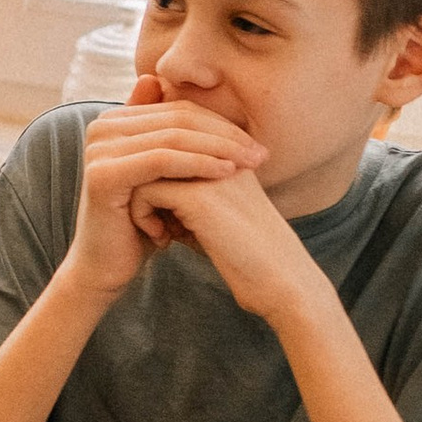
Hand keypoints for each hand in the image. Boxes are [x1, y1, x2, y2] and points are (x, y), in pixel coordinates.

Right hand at [60, 74, 267, 305]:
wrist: (108, 266)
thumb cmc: (141, 223)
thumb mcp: (161, 177)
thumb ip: (171, 140)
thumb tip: (183, 99)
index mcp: (112, 121)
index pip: (178, 110)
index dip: (220, 124)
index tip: (255, 143)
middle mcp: (100, 128)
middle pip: (177, 120)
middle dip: (224, 136)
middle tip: (260, 153)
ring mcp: (98, 149)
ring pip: (173, 139)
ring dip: (218, 149)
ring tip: (250, 164)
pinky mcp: (103, 174)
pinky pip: (162, 161)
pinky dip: (198, 164)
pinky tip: (226, 173)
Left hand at [136, 162, 325, 327]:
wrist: (281, 284)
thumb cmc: (243, 258)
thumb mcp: (210, 218)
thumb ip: (180, 198)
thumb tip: (140, 189)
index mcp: (229, 153)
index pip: (174, 137)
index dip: (155, 171)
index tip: (156, 208)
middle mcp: (222, 154)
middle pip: (157, 148)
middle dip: (144, 183)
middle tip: (153, 221)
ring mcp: (212, 172)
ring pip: (146, 167)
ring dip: (141, 200)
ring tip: (158, 231)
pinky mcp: (199, 197)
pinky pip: (145, 191)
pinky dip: (142, 216)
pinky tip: (162, 241)